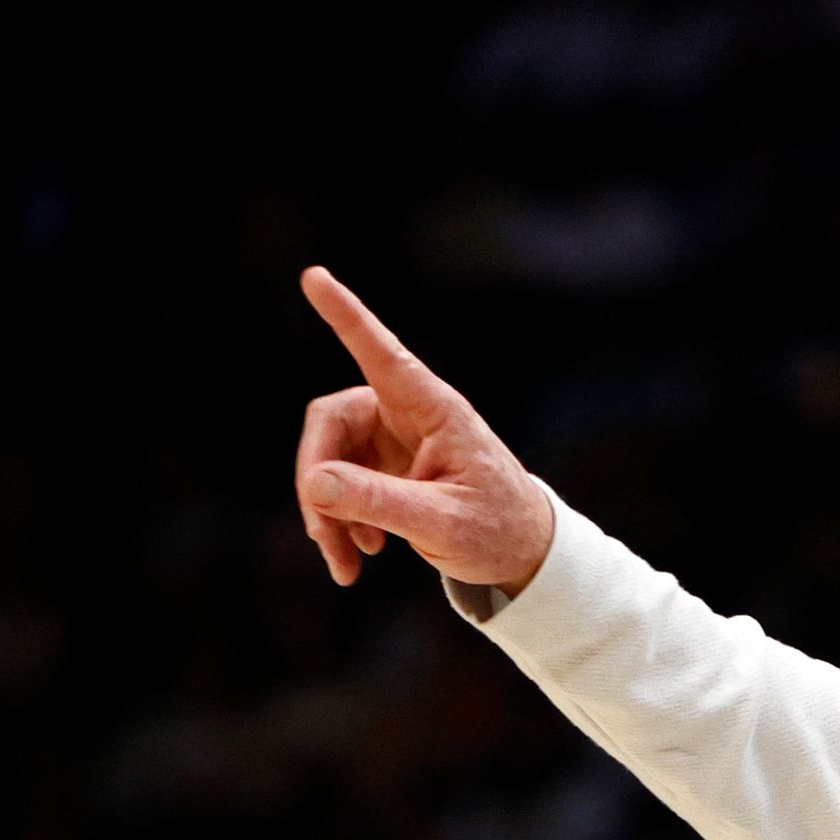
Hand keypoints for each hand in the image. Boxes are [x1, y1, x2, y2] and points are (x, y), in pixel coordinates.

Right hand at [290, 266, 555, 592]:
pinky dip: (339, 520)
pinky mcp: (383, 465)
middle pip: (331, 421)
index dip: (347, 317)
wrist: (524, 555)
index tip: (315, 276)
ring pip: (327, 457)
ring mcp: (392, 437)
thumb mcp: (443, 524)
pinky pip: (338, 482)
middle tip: (321, 536)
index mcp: (435, 410)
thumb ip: (381, 503)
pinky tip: (358, 556)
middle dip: (316, 479)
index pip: (383, 355)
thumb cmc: (498, 532)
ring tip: (345, 563)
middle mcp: (408, 413)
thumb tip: (315, 482)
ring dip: (325, 512)